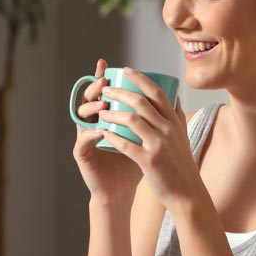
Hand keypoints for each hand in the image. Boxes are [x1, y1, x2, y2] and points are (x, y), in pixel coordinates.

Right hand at [73, 59, 143, 203]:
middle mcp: (92, 123)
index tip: (108, 64)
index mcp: (105, 117)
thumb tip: (174, 97)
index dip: (102, 77)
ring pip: (81, 116)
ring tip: (104, 105)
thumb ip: (154, 118)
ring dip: (92, 109)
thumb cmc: (134, 164)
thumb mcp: (145, 137)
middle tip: (105, 81)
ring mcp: (85, 138)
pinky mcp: (82, 154)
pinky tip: (102, 130)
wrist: (121, 191)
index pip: (103, 92)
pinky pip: (83, 140)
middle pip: (89, 99)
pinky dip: (92, 134)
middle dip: (96, 88)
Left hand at [96, 68, 202, 209]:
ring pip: (131, 120)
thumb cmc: (181, 164)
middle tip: (105, 89)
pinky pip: (126, 144)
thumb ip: (177, 116)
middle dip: (120, 92)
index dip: (140, 78)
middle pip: (141, 102)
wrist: (187, 192)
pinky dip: (112, 137)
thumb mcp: (183, 136)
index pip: (157, 92)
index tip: (126, 70)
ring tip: (100, 111)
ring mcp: (159, 145)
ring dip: (112, 113)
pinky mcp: (149, 161)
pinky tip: (103, 133)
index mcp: (175, 121)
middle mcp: (168, 129)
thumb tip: (174, 95)